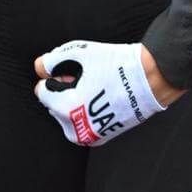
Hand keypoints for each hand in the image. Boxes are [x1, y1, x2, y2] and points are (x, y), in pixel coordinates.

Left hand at [33, 39, 168, 146]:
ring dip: (74, 102)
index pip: (42, 91)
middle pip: (54, 105)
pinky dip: (86, 112)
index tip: (74, 71)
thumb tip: (40, 67)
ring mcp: (89, 136)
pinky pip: (81, 125)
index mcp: (65, 109)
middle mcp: (74, 128)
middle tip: (87, 77)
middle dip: (64, 91)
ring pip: (67, 116)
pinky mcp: (100, 138)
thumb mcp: (81, 54)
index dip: (56, 77)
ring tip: (96, 87)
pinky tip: (102, 98)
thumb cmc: (117, 65)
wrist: (151, 80)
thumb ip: (53, 60)